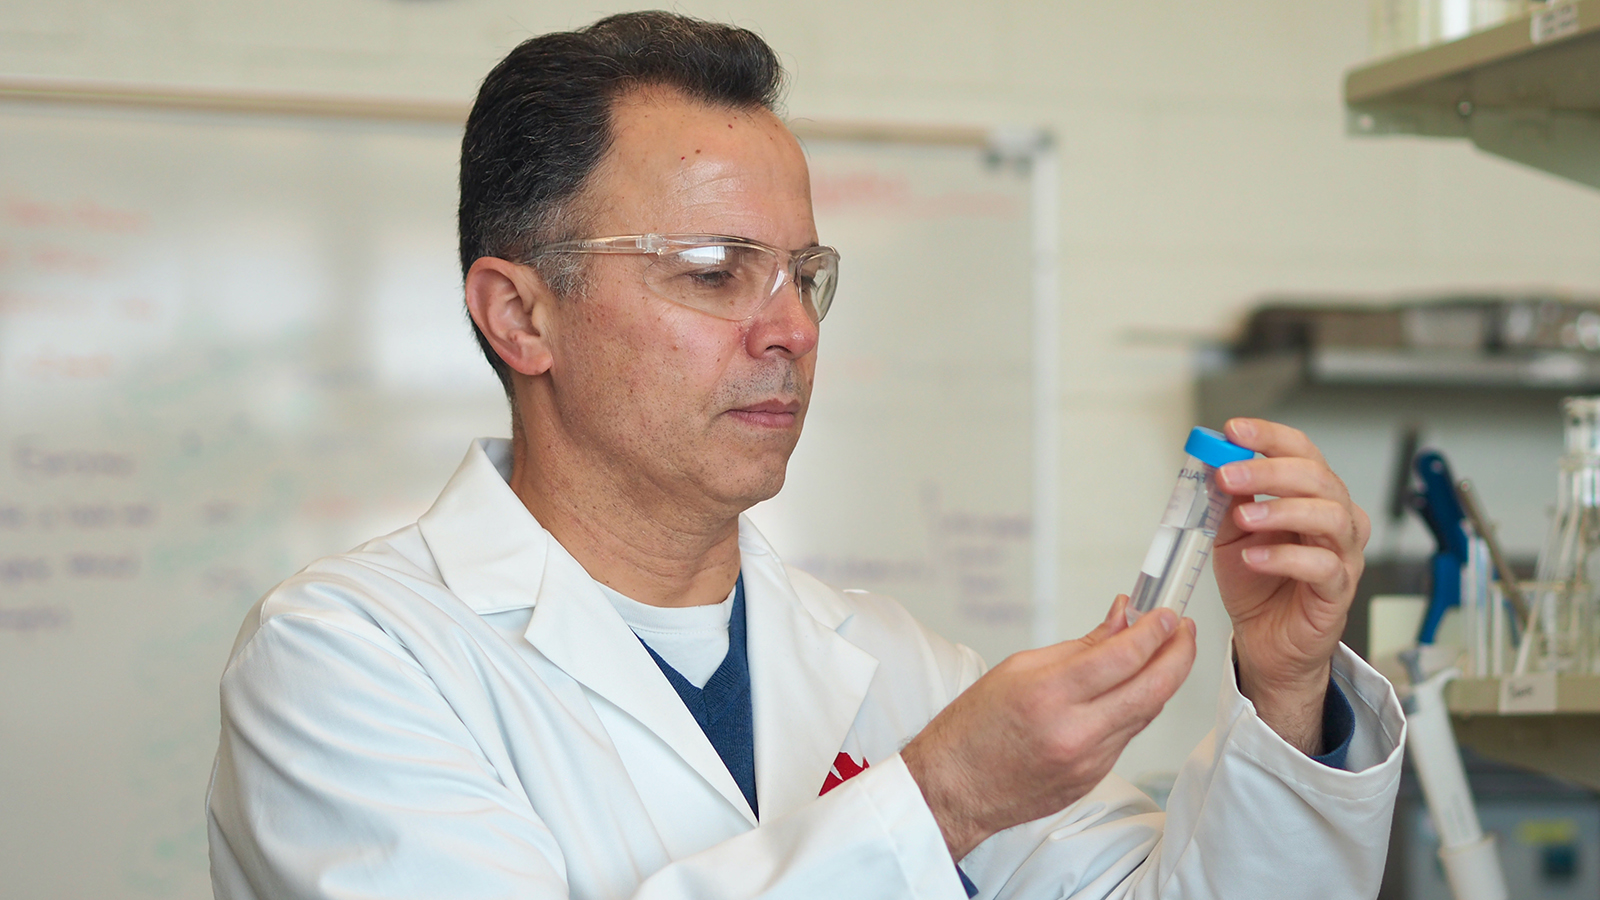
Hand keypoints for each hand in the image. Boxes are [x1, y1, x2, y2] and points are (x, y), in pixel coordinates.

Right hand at [900, 596, 1195, 860]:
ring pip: (1146, 713)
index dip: (1154, 631)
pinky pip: (1128, 736)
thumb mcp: (1019, 669)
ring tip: (1165, 652)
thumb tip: (1122, 620)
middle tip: (1185, 632)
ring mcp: (1089, 760)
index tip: (1167, 614)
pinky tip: (1135, 689)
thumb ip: (1080, 646)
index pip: (1122, 657)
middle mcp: (1075, 731)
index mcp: (1050, 695)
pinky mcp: (1094, 778)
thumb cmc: (974, 727)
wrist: (954, 788)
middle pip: (1152, 689)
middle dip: (1179, 655)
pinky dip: (1137, 707)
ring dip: (1162, 680)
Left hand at [1211, 418, 1370, 754]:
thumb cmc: (1256, 583)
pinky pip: (1322, 566)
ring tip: (1244, 517)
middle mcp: (1334, 518)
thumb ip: (1225, 500)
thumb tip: (1208, 460)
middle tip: (1228, 474)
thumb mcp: (1229, 533)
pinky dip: (1285, 558)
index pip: (1300, 451)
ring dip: (1281, 510)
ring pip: (1328, 516)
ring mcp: (1342, 554)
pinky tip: (1254, 558)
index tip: (1233, 430)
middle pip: (1317, 478)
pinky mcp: (1338, 590)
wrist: (1265, 639)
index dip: (1269, 436)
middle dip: (1269, 470)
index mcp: (1310, 495)